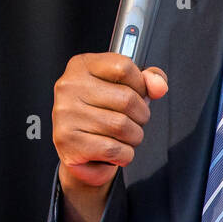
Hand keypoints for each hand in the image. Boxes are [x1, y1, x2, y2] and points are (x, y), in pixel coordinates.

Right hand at [51, 53, 167, 221]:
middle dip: (141, 117)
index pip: (124, 66)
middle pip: (128, 99)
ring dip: (134, 138)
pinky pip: (115, 150)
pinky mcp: (67, 144)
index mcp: (80, 65)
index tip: (139, 94)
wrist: (82, 155)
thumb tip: (159, 85)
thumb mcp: (129, 92)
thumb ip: (149, 82)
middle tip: (135, 124)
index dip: (140, 84)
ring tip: (126, 139)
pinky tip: (115, 153)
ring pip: (123, 126)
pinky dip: (124, 156)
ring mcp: (63, 115)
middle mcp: (66, 86)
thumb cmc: (106, 114)